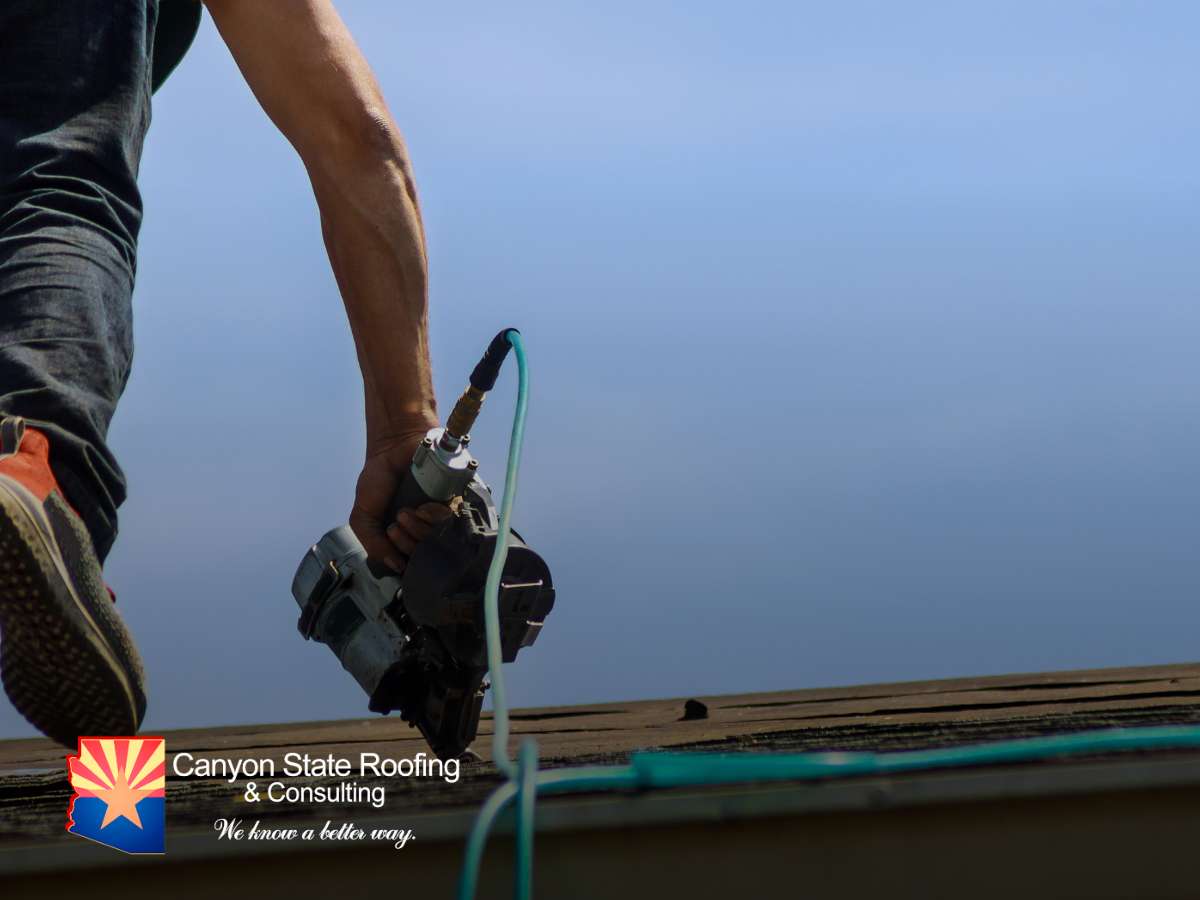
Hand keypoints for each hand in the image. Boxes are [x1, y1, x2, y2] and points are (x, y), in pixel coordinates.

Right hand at [350, 432, 453, 573]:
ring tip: (406, 512)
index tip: (390, 538)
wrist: (394, 448)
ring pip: (439, 541)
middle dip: (407, 543)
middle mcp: (424, 531)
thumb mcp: (364, 517)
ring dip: (419, 530)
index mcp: (404, 538)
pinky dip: (434, 517)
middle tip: (397, 523)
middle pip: (426, 556)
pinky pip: (452, 522)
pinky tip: (422, 506)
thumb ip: (373, 544)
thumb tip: (396, 567)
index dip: (401, 559)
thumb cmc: (379, 480)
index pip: (410, 565)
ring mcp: (440, 518)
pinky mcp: (454, 502)